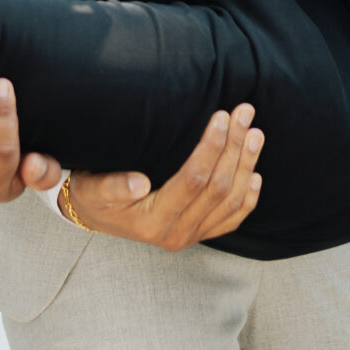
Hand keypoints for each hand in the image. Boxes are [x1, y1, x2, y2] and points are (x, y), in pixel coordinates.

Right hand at [63, 105, 264, 249]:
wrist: (94, 215)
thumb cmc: (93, 194)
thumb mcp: (93, 187)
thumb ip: (114, 187)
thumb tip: (139, 183)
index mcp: (153, 221)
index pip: (193, 180)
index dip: (211, 147)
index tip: (222, 116)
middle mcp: (177, 234)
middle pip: (218, 187)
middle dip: (235, 147)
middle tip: (244, 113)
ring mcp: (191, 236)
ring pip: (231, 201)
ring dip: (246, 165)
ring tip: (255, 133)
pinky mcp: (200, 234)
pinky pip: (232, 219)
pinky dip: (248, 197)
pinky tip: (256, 174)